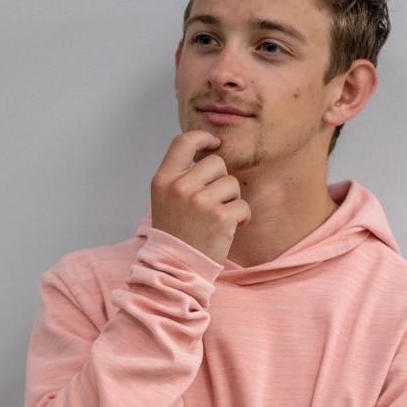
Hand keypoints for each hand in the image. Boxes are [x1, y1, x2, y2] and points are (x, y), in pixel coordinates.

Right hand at [150, 130, 251, 264]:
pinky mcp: (219, 217)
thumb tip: (209, 151)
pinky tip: (229, 229)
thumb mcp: (166, 200)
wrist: (175, 269)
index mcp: (163, 180)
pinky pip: (243, 206)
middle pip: (216, 163)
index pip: (183, 142)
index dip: (203, 137)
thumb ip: (181, 176)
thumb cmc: (176, 234)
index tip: (214, 143)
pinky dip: (241, 218)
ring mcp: (199, 202)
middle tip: (213, 203)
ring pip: (232, 184)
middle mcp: (179, 187)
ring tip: (217, 219)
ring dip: (232, 201)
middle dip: (221, 180)